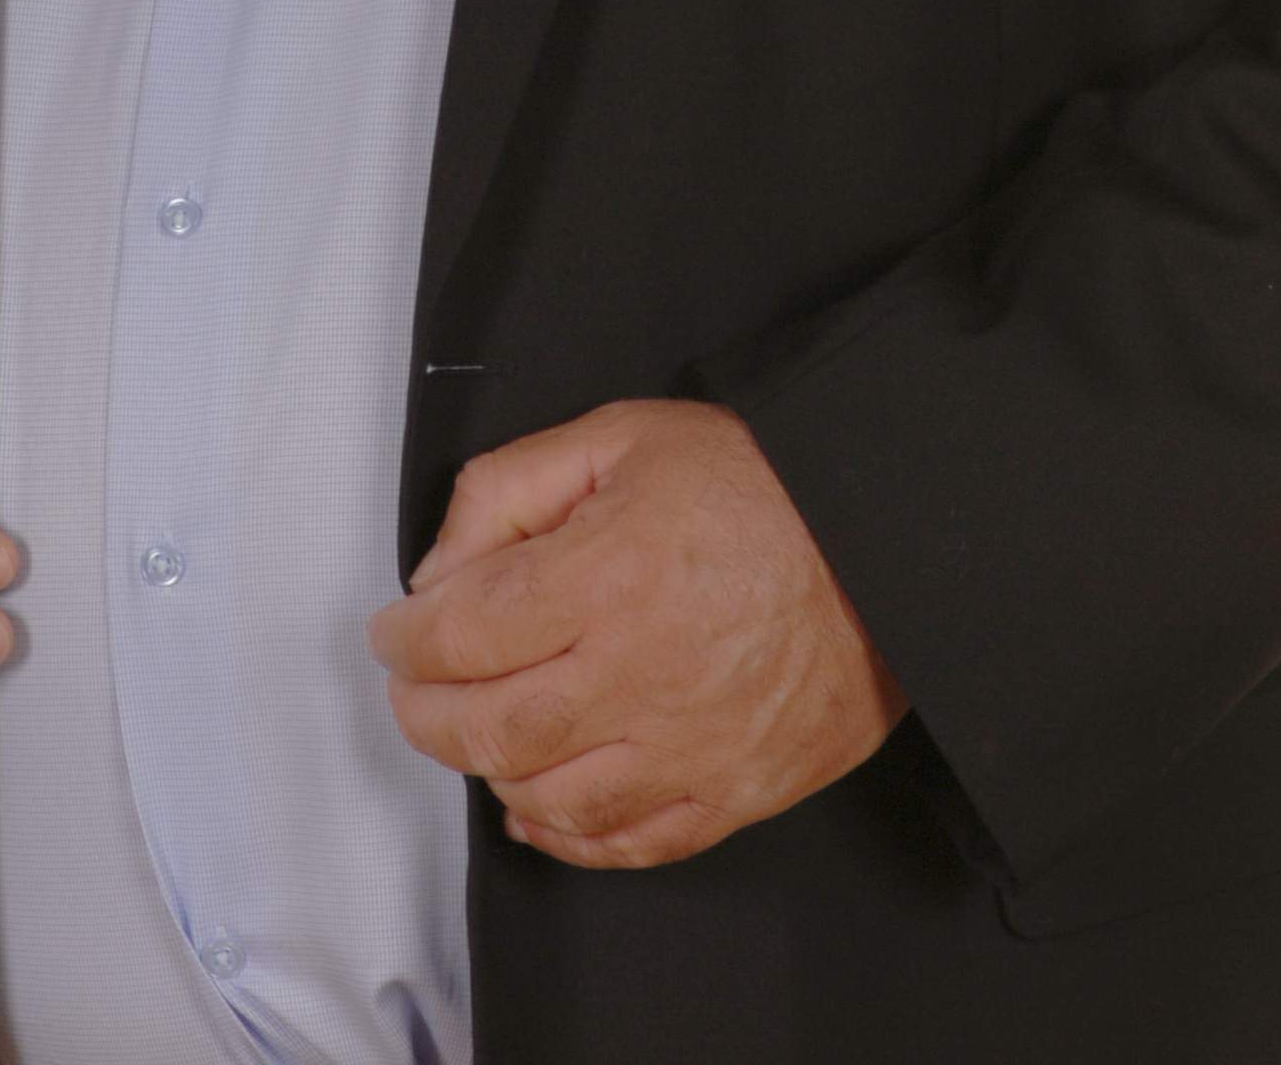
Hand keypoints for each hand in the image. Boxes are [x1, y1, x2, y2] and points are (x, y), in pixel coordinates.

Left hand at [365, 397, 903, 871]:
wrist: (885, 538)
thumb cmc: (762, 483)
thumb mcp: (620, 436)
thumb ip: (512, 489)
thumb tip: (442, 569)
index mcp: (608, 576)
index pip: (464, 632)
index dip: (407, 639)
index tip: (396, 633)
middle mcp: (642, 673)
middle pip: (492, 728)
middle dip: (427, 716)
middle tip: (411, 692)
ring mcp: (690, 746)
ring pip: (550, 797)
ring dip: (490, 772)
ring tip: (474, 735)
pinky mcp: (734, 790)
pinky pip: (630, 843)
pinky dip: (567, 837)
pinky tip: (536, 806)